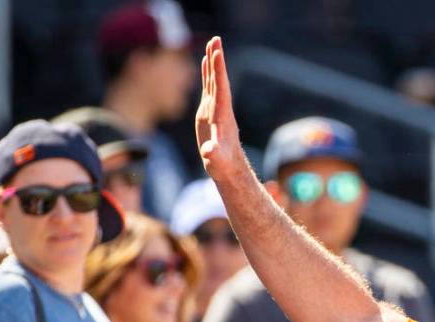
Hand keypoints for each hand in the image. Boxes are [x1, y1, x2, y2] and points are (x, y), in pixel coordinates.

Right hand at [195, 37, 242, 181]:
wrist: (228, 168)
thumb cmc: (222, 165)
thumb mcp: (216, 160)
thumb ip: (213, 154)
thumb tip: (209, 151)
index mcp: (222, 115)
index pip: (221, 88)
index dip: (218, 71)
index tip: (217, 53)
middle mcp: (220, 108)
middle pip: (219, 79)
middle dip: (217, 60)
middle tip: (216, 39)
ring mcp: (215, 108)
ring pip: (214, 80)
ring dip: (213, 62)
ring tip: (212, 43)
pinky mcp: (209, 112)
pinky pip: (208, 87)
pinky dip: (207, 73)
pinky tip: (205, 61)